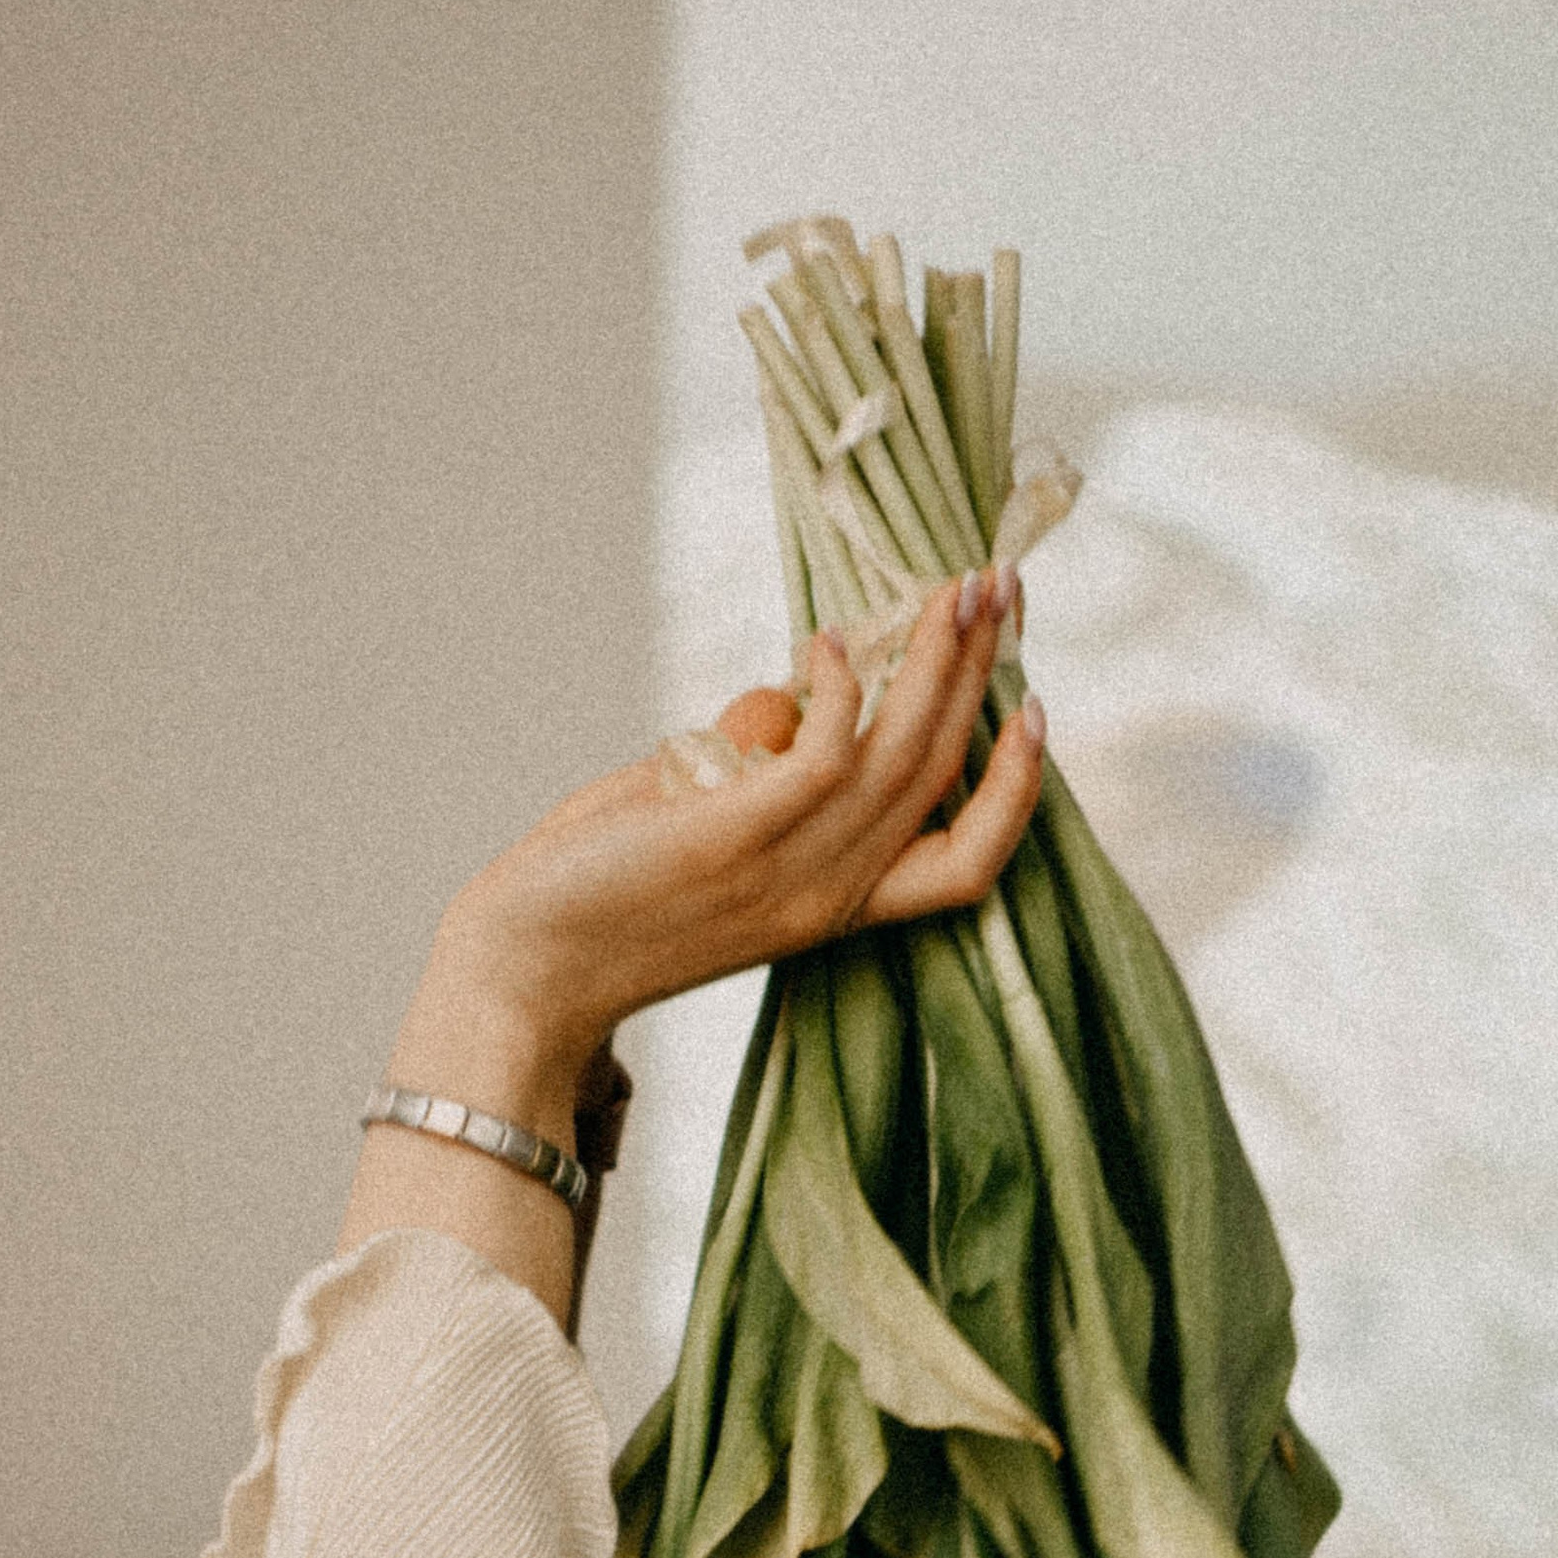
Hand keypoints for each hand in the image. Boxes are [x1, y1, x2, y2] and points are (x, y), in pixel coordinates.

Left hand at [442, 564, 1041, 1093]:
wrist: (525, 971)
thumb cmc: (605, 890)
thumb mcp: (705, 819)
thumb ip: (758, 761)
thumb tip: (793, 690)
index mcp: (836, 905)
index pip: (967, 861)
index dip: (1014, 788)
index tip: (1032, 706)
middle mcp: (828, 896)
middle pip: (941, 779)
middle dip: (978, 673)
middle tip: (995, 586)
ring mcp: (786, 873)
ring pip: (900, 758)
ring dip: (932, 662)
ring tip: (950, 588)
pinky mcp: (732, 840)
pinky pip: (823, 756)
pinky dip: (841, 688)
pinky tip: (830, 641)